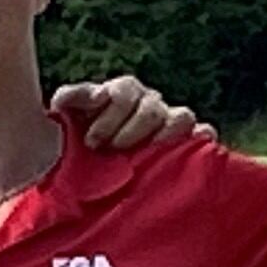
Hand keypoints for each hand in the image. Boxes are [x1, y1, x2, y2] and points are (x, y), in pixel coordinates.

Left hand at [52, 75, 200, 151]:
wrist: (102, 175)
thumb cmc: (84, 144)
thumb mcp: (70, 120)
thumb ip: (69, 102)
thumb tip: (61, 103)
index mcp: (123, 94)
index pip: (124, 91)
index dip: (111, 114)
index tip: (92, 141)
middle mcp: (150, 104)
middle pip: (152, 108)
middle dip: (131, 131)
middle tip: (112, 151)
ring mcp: (172, 122)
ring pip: (182, 117)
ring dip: (164, 137)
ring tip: (145, 157)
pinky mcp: (191, 143)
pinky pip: (205, 134)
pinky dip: (200, 140)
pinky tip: (188, 152)